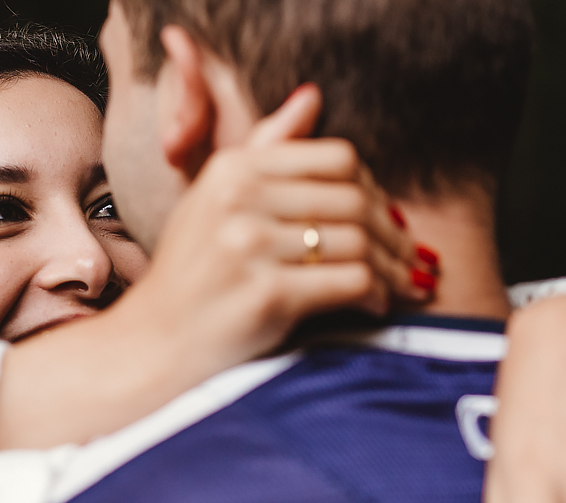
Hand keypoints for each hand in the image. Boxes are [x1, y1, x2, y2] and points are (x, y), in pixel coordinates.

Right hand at [138, 82, 425, 369]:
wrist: (156, 342)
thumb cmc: (192, 273)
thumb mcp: (214, 199)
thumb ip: (265, 148)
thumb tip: (313, 97)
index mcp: (233, 168)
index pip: (337, 158)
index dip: (372, 188)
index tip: (383, 217)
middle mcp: (239, 198)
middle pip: (354, 200)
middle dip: (391, 233)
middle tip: (409, 257)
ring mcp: (251, 246)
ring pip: (358, 241)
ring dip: (390, 268)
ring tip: (399, 285)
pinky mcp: (268, 294)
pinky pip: (351, 282)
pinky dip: (374, 294)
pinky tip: (374, 305)